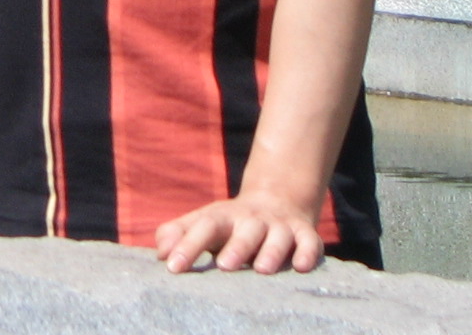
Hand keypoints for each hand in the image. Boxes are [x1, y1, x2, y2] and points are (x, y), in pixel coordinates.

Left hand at [155, 189, 323, 273]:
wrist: (276, 201)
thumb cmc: (229, 224)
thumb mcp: (201, 223)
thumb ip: (176, 235)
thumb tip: (161, 254)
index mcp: (222, 217)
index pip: (203, 227)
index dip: (187, 245)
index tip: (173, 267)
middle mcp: (252, 220)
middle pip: (245, 230)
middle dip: (236, 247)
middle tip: (225, 266)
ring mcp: (279, 226)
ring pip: (278, 236)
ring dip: (271, 251)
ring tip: (262, 269)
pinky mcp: (305, 234)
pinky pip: (310, 241)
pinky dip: (308, 252)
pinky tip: (300, 266)